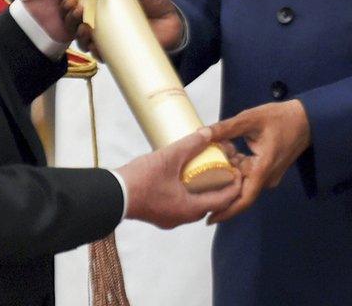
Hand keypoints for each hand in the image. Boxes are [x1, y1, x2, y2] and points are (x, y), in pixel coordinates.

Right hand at [68, 0, 184, 58]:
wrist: (172, 20)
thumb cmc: (153, 1)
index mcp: (101, 4)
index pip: (78, 5)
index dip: (68, 4)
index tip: (68, 0)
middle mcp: (100, 23)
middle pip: (76, 25)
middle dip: (71, 20)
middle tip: (76, 12)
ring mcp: (108, 39)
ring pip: (85, 42)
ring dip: (81, 37)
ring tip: (85, 30)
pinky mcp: (118, 53)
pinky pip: (103, 57)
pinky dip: (97, 53)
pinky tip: (96, 48)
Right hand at [116, 128, 241, 228]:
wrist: (112, 195)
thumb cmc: (142, 180)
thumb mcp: (169, 157)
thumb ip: (190, 144)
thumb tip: (208, 132)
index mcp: (190, 209)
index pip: (223, 200)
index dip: (234, 185)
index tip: (239, 170)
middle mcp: (182, 218)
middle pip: (210, 204)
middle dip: (220, 187)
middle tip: (224, 168)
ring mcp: (169, 219)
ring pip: (194, 205)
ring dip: (202, 190)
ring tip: (206, 171)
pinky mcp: (158, 214)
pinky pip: (180, 204)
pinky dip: (188, 192)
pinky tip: (182, 178)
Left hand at [206, 100, 311, 223]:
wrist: (306, 119)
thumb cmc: (281, 118)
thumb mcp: (250, 118)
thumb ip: (226, 128)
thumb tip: (203, 133)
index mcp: (263, 169)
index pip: (244, 199)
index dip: (226, 211)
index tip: (208, 218)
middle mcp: (267, 178)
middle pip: (241, 192)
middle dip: (221, 190)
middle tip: (199, 188)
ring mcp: (269, 175)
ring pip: (244, 182)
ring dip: (228, 176)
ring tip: (207, 169)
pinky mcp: (269, 169)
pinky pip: (249, 174)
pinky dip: (236, 168)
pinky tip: (225, 156)